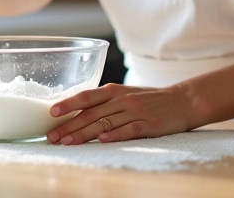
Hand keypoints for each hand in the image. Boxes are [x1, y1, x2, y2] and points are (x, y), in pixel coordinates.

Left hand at [46, 83, 193, 144]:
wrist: (182, 101)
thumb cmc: (149, 100)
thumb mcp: (125, 95)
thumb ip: (104, 103)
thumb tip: (76, 114)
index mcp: (114, 91)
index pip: (86, 97)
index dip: (68, 104)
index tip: (50, 113)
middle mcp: (122, 99)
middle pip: (91, 113)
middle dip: (69, 125)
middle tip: (52, 137)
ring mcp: (136, 111)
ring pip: (105, 122)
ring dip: (84, 133)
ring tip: (68, 143)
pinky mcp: (149, 124)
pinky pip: (129, 129)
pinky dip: (115, 134)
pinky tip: (103, 140)